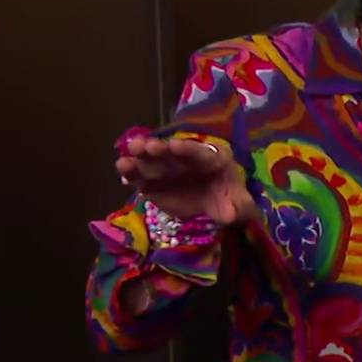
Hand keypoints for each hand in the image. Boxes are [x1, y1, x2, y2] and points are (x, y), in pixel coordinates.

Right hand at [116, 133, 252, 224]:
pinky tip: (122, 167)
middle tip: (146, 147)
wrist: (212, 205)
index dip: (187, 149)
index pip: (199, 152)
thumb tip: (229, 215)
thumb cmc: (228, 199)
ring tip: (128, 155)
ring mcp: (167, 168)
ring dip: (140, 156)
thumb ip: (239, 207)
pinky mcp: (152, 181)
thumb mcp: (240, 204)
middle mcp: (186, 159)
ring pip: (152, 160)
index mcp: (212, 158)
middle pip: (170, 152)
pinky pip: (140, 175)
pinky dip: (131, 172)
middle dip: (159, 149)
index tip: (174, 145)